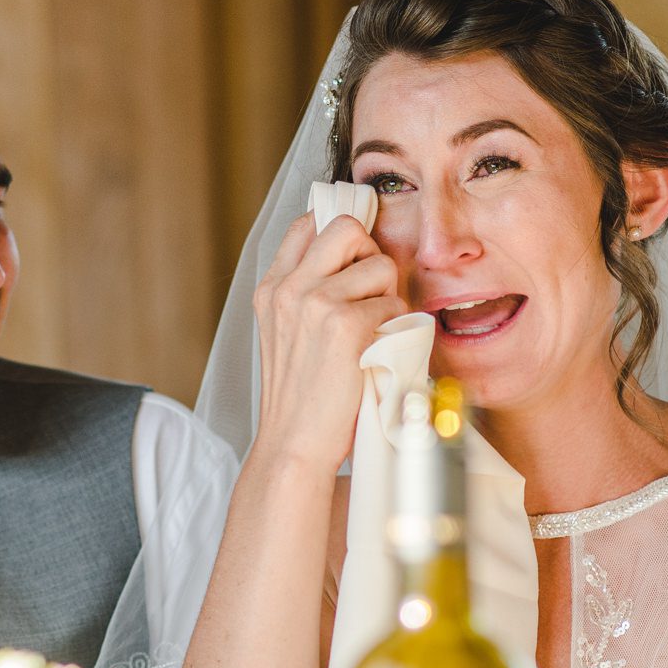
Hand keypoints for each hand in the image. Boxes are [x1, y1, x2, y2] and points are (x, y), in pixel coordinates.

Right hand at [251, 213, 406, 477]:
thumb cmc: (302, 397)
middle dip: (369, 252)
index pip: (307, 224)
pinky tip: (378, 352)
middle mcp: (288, 288)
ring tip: (374, 330)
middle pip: (346, 227)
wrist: (295, 443)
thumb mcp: (286, 334)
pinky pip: (393, 304)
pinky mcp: (344, 325)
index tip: (354, 260)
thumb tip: (353, 259)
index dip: (340, 235)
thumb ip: (306, 294)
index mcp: (271, 288)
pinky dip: (396, 327)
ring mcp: (314, 302)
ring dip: (388, 295)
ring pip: (379, 265)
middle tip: (371, 291)